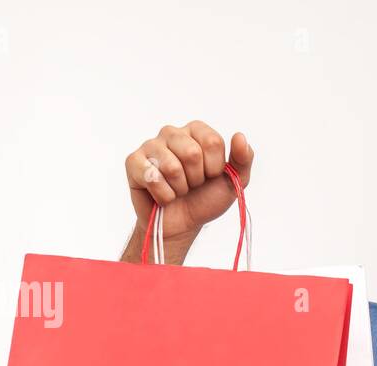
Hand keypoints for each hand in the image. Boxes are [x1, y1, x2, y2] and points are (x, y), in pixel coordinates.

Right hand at [124, 121, 254, 242]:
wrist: (182, 224)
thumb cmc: (205, 199)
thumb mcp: (233, 182)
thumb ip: (243, 159)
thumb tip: (240, 136)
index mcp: (196, 131)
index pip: (212, 142)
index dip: (214, 168)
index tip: (210, 176)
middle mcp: (172, 132)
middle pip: (192, 153)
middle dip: (197, 179)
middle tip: (192, 185)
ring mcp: (150, 146)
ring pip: (172, 167)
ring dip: (180, 189)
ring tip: (177, 190)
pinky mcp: (133, 162)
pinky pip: (152, 178)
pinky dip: (163, 195)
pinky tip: (161, 195)